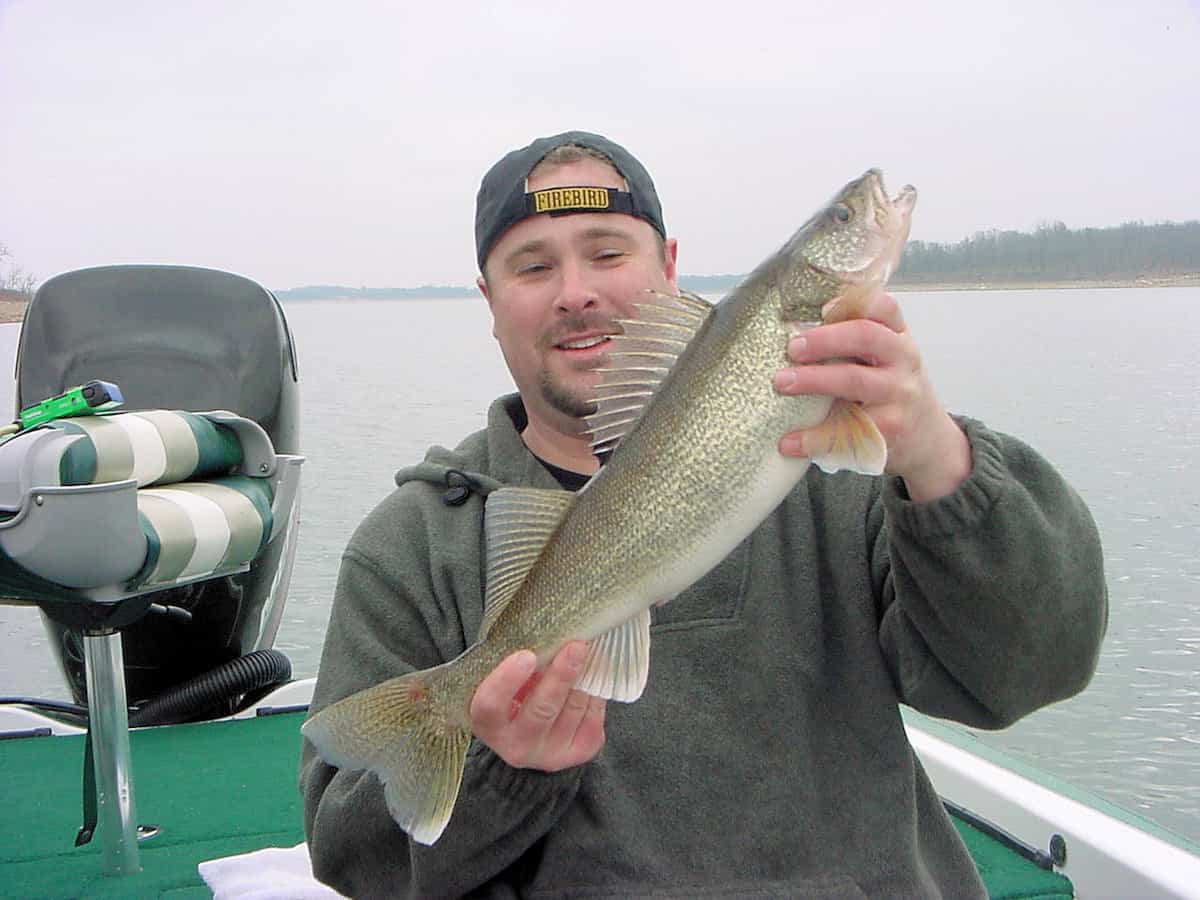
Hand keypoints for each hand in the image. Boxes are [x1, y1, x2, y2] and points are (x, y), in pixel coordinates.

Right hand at [469, 641, 605, 770]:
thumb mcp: (503, 678)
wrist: (530, 733)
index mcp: (488, 723)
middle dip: (561, 676)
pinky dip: (595, 693)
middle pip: (541, 711)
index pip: (491, 704)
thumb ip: (518, 662)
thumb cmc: (513, 694)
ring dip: (585, 679)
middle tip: (576, 646)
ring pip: (573, 711)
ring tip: (586, 653)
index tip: (527, 655)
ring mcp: (549, 754)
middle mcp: (516, 745)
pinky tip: (591, 677)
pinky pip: (593, 718)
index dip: (507, 680)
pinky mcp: (578, 753)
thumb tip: (550, 634)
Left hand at [772, 291, 970, 501]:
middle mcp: (903, 361)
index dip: (851, 303)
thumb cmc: (894, 391)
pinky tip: (788, 442)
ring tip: (781, 382)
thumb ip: (856, 341)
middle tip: (792, 347)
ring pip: (855, 380)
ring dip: (813, 380)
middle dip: (824, 339)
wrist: (928, 439)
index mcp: (898, 337)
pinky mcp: (889, 430)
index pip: (882, 307)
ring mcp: (898, 395)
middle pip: (866, 337)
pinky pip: (847, 430)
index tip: (821, 309)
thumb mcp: (887, 359)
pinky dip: (813, 437)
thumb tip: (795, 330)